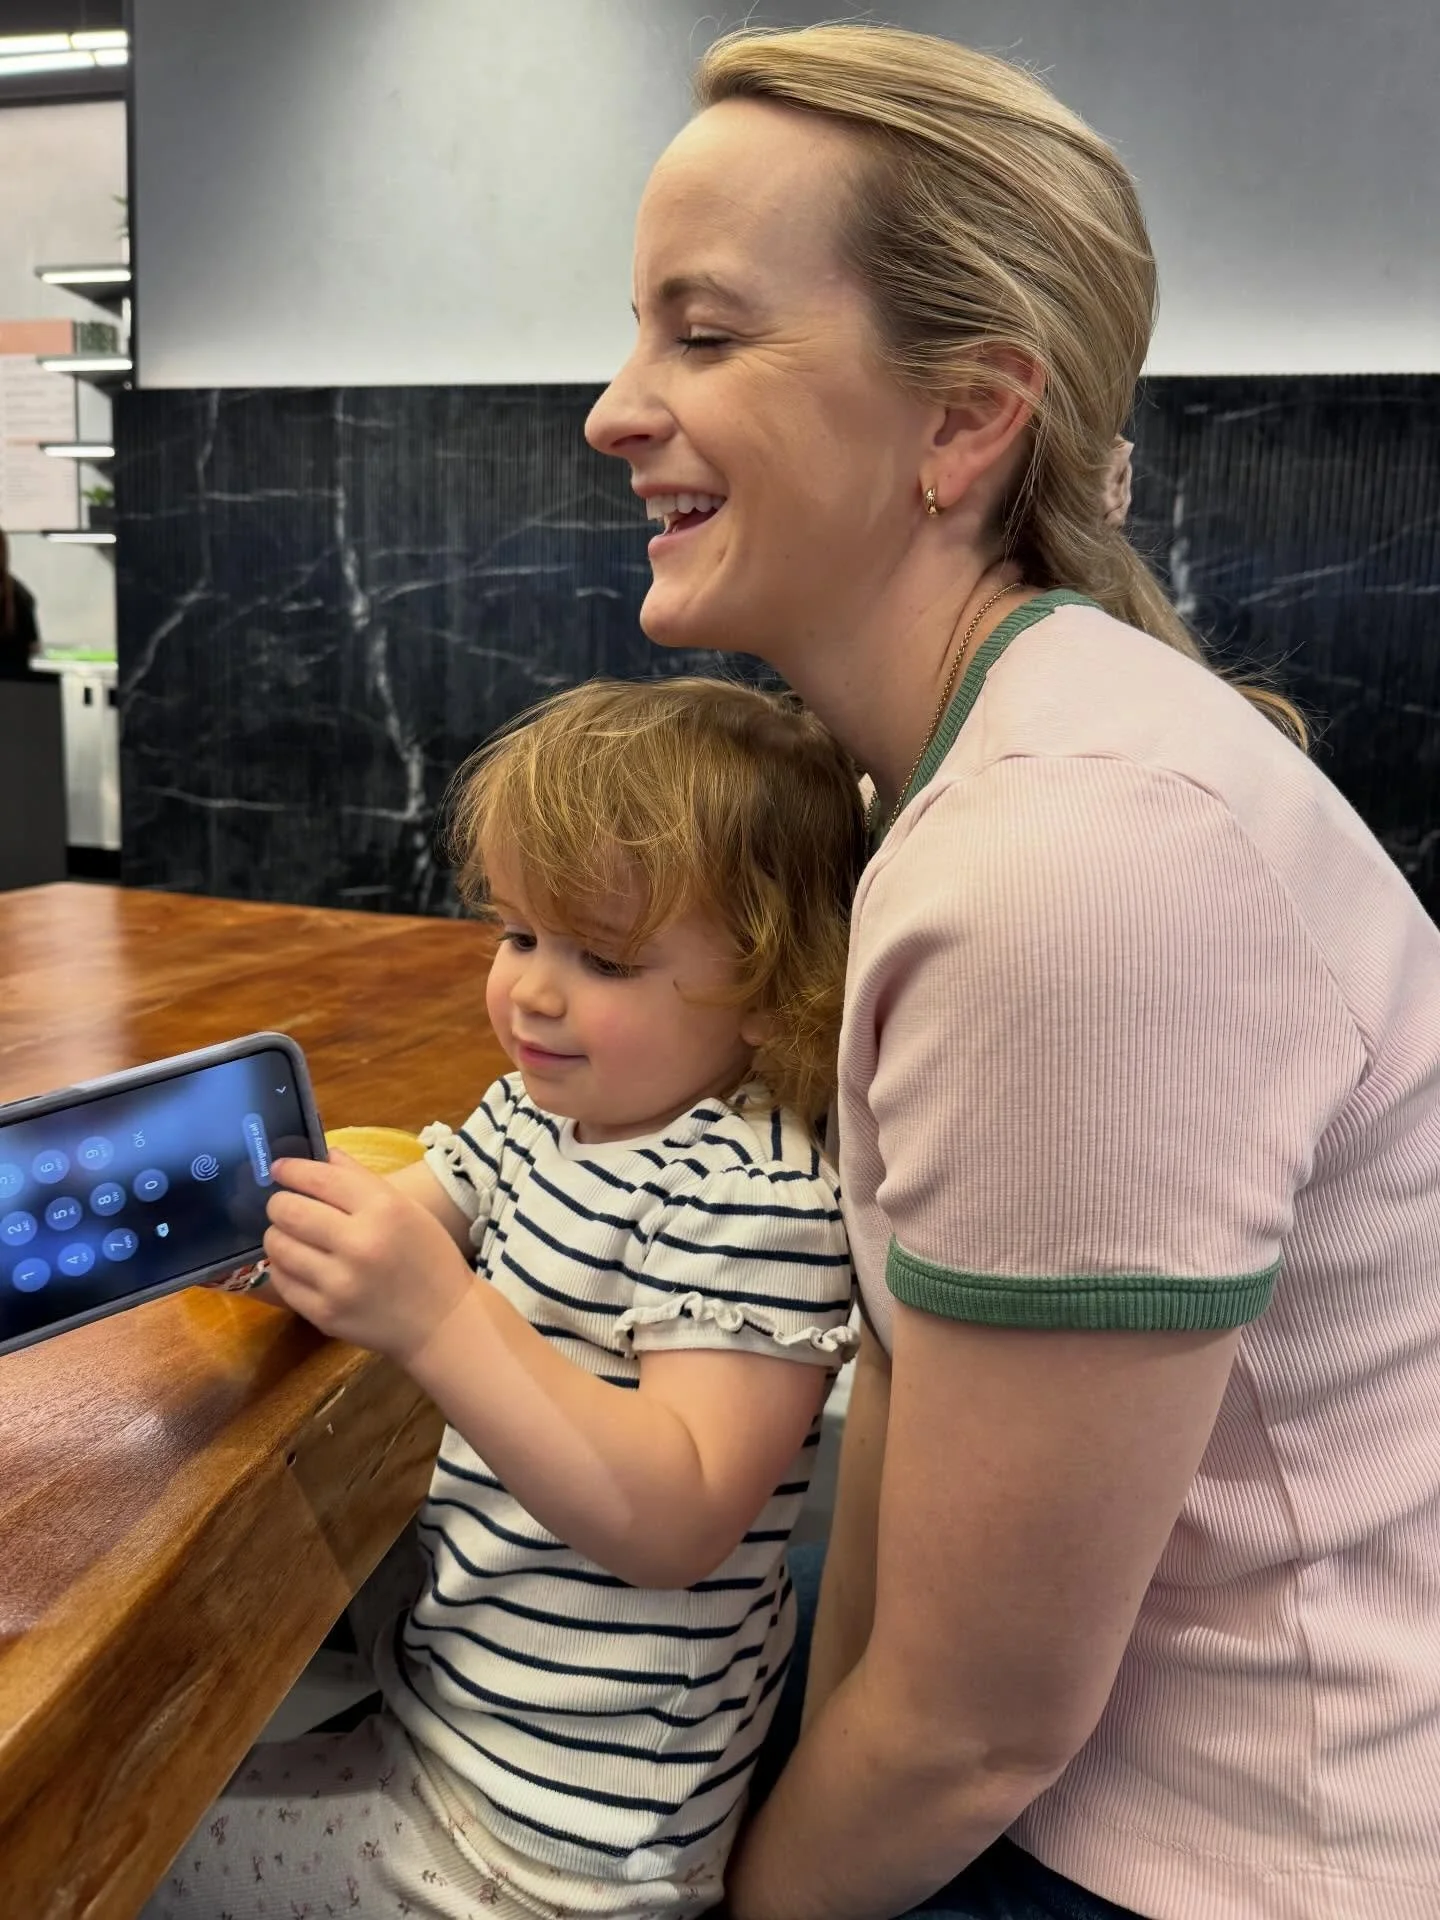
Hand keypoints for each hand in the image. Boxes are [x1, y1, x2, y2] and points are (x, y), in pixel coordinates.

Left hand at [263, 1150, 474, 1364]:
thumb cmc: (428, 1257)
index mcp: (384, 1210)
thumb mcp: (407, 1208)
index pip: (320, 1179)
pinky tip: (299, 1265)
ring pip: (278, 1245)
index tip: (279, 1168)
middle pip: (288, 1210)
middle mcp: (359, 1244)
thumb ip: (361, 1179)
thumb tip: (323, 1156)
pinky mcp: (324, 1314)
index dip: (291, 1169)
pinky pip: (282, 1281)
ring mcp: (339, 1283)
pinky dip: (284, 1268)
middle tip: (285, 1206)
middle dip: (279, 1203)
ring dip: (278, 1236)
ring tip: (292, 1237)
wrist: (443, 1321)